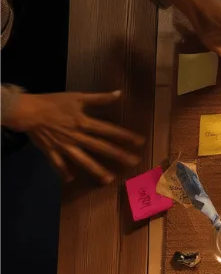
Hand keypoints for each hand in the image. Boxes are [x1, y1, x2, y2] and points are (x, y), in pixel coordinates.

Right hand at [2, 91, 142, 182]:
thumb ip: (100, 98)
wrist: (28, 111)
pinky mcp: (51, 151)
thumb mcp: (78, 97)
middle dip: (119, 155)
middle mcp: (77, 136)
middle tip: (134, 162)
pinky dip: (64, 171)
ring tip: (109, 179)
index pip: (110, 130)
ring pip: (83, 160)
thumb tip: (119, 93)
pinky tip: (71, 179)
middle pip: (101, 147)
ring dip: (96, 169)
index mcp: (85, 122)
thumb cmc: (54, 102)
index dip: (126, 136)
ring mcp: (64, 146)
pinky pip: (59, 164)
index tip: (140, 142)